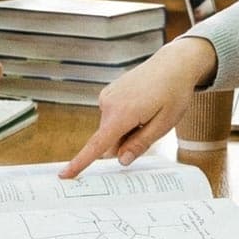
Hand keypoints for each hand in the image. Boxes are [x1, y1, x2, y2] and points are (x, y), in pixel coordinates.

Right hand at [60, 37, 216, 177]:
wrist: (174, 64)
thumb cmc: (174, 92)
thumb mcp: (164, 124)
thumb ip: (140, 144)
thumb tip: (121, 160)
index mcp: (122, 114)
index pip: (97, 145)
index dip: (80, 162)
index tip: (65, 175)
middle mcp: (108, 104)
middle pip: (109, 140)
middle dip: (126, 142)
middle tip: (151, 126)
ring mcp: (107, 96)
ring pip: (111, 129)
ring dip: (127, 129)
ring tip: (148, 111)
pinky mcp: (109, 93)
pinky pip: (112, 117)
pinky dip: (124, 119)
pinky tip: (141, 105)